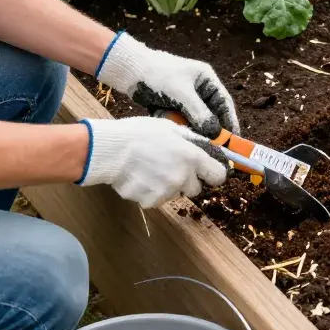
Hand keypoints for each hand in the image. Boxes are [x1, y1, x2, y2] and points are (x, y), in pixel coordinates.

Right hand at [79, 116, 226, 207]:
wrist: (111, 150)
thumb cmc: (140, 133)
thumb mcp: (171, 128)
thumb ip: (193, 140)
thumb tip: (208, 147)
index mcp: (192, 157)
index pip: (218, 176)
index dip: (213, 173)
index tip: (206, 171)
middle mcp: (183, 177)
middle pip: (196, 188)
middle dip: (187, 180)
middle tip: (171, 166)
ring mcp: (167, 192)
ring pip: (175, 194)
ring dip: (168, 186)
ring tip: (151, 169)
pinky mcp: (150, 201)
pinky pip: (157, 199)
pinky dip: (151, 192)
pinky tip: (140, 177)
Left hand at [97, 32, 238, 137]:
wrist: (129, 71)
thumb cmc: (158, 74)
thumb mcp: (181, 93)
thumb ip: (199, 113)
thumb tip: (214, 133)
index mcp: (206, 79)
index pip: (224, 102)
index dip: (230, 121)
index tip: (233, 139)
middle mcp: (198, 89)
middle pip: (211, 113)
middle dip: (211, 129)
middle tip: (214, 147)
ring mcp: (185, 98)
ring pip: (195, 120)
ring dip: (192, 129)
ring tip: (192, 142)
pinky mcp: (172, 106)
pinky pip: (181, 121)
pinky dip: (178, 126)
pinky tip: (174, 132)